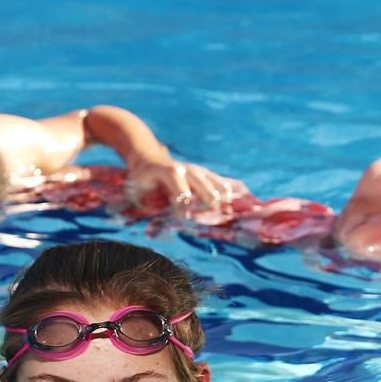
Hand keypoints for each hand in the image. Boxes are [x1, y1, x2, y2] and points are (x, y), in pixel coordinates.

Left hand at [125, 159, 248, 215]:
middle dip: (208, 201)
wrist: (148, 156)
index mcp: (169, 172)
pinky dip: (233, 188)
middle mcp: (187, 169)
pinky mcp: (205, 174)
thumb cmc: (140, 178)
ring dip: (223, 196)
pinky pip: (222, 181)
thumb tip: (142, 225)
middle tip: (212, 214)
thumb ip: (140, 203)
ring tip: (231, 208)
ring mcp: (198, 171)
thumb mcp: (134, 189)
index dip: (183, 205)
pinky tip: (246, 195)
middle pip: (203, 185)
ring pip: (216, 182)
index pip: (180, 189)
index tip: (185, 218)